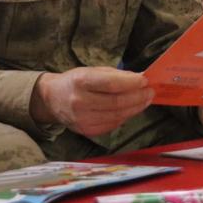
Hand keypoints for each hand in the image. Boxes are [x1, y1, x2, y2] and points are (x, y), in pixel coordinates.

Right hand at [30, 67, 154, 136]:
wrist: (52, 99)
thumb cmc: (75, 81)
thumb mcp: (92, 71)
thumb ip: (115, 75)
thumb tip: (139, 79)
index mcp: (80, 81)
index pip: (111, 84)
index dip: (131, 83)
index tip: (145, 80)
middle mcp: (80, 102)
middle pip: (117, 103)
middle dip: (138, 97)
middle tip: (150, 91)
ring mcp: (83, 119)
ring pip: (117, 116)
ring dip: (135, 108)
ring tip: (145, 99)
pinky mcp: (87, 131)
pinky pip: (112, 124)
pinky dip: (125, 116)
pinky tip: (131, 109)